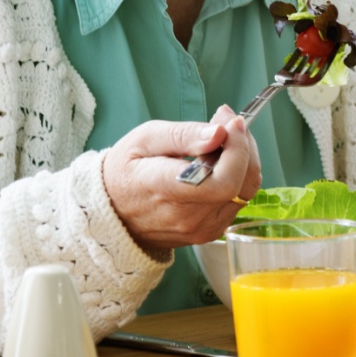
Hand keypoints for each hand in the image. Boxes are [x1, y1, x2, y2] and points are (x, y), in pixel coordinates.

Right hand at [100, 105, 262, 252]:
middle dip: (244, 146)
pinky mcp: (208, 233)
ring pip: (245, 191)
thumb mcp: (145, 139)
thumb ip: (185, 135)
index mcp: (165, 190)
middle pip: (241, 183)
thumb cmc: (124, 171)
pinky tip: (220, 161)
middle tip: (229, 123)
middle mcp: (186, 217)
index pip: (222, 180)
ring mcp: (199, 229)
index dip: (238, 150)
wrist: (110, 214)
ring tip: (224, 139)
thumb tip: (220, 133)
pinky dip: (238, 176)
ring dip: (244, 160)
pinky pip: (237, 201)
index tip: (232, 124)